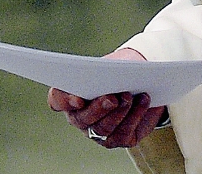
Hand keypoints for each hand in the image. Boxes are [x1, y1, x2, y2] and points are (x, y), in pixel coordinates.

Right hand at [47, 47, 166, 148]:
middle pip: (82, 118)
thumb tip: (114, 75)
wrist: (142, 80)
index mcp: (71, 96)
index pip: (57, 99)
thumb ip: (107, 70)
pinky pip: (124, 133)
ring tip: (131, 97)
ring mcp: (98, 132)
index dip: (64, 100)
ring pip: (103, 128)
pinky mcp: (120, 138)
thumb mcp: (113, 63)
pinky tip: (144, 101)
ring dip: (119, 112)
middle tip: (112, 98)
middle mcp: (80, 118)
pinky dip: (135, 116)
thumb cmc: (120, 70)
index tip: (77, 98)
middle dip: (98, 108)